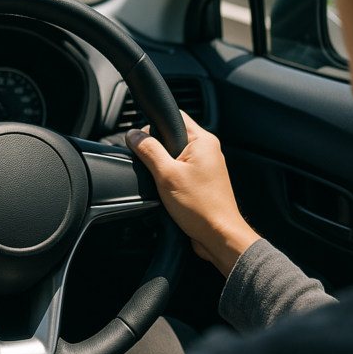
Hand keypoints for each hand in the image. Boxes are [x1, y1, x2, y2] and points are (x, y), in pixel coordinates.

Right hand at [127, 112, 259, 277]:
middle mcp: (207, 150)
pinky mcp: (202, 181)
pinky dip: (170, 178)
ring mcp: (206, 166)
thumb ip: (148, 151)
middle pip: (171, 136)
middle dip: (157, 151)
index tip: (143, 142)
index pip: (174, 116)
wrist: (219, 236)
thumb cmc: (201, 208)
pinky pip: (179, 171)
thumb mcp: (166, 175)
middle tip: (156, 169)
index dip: (154, 126)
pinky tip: (169, 192)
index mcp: (203, 141)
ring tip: (165, 184)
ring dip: (163, 167)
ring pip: (174, 156)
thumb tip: (133, 134)